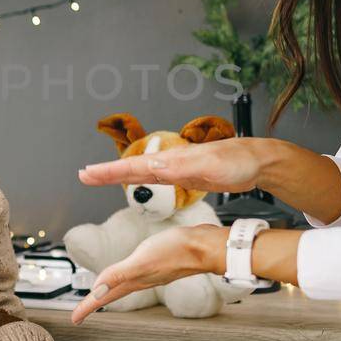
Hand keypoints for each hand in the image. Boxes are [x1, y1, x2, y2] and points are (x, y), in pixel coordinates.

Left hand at [70, 225, 217, 324]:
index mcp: (133, 281)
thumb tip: (96, 291)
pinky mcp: (158, 263)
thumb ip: (118, 275)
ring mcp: (150, 273)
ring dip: (109, 292)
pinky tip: (128, 275)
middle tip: (82, 312)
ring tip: (100, 296)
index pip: (104, 297)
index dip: (87, 307)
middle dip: (95, 303)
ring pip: (123, 287)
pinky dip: (125, 278)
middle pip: (111, 294)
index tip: (74, 319)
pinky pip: (134, 276)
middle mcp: (140, 280)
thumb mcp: (142, 260)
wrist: (205, 246)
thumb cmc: (176, 250)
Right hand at [78, 137, 268, 194]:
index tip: (88, 174)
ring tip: (96, 177)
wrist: (257, 161)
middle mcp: (171, 162)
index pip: (135, 166)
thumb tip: (155, 167)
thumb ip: (183, 167)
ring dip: (118, 175)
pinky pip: (153, 177)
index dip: (110, 171)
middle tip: (83, 175)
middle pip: (132, 168)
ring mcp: (177, 167)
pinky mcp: (184, 174)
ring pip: (140, 172)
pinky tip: (132, 180)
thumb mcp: (211, 166)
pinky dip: (138, 178)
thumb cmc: (239, 162)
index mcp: (174, 160)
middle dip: (106, 172)